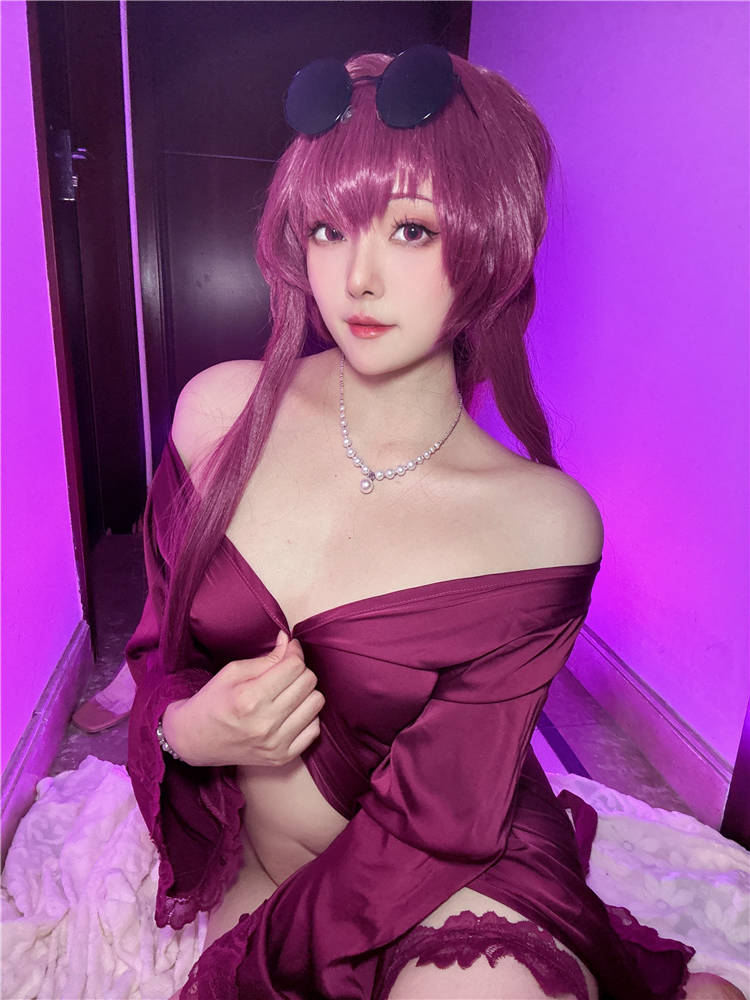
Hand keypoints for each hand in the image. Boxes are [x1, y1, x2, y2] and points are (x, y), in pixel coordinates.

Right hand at [161, 631, 323, 766]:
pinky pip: (314, 728)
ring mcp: (276, 744)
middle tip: (285, 671)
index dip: (294, 652)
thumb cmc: (212, 702)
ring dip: (305, 693)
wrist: (195, 740)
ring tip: (287, 692)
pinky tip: (290, 712)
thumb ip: (266, 658)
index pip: (294, 666)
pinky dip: (306, 716)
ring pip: (316, 703)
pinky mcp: (282, 758)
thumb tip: (290, 642)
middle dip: (300, 670)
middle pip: (309, 682)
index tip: (288, 650)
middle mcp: (265, 723)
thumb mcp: (232, 672)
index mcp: (250, 698)